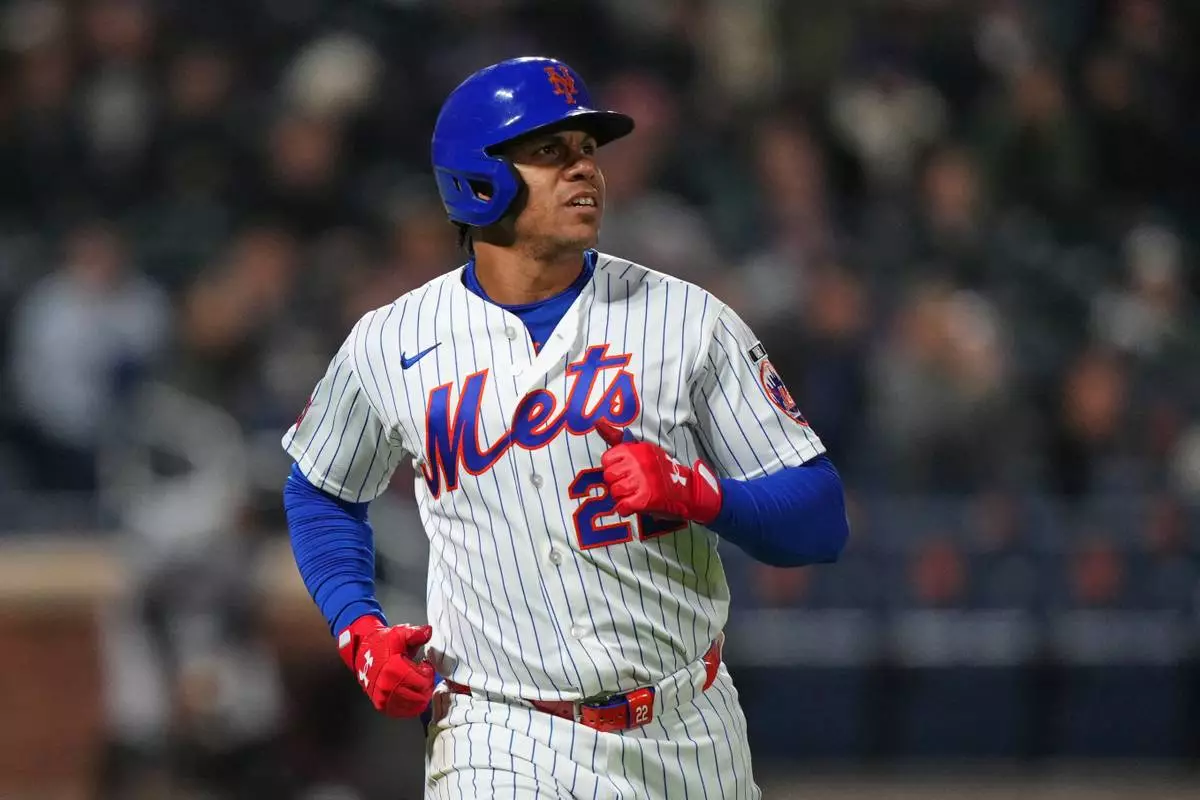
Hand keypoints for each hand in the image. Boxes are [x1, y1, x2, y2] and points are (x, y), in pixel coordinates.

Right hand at [337, 616, 434, 717]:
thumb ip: (416, 633)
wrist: (362, 652)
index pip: (423, 681)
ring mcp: (384, 698)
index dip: (428, 673)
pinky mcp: (381, 705)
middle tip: (423, 675)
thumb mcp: (400, 634)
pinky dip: (412, 705)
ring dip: (420, 695)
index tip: (424, 666)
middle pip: (420, 695)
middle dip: (426, 685)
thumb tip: (428, 631)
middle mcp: (387, 686)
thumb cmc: (383, 643)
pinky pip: (403, 712)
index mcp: (393, 669)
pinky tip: (411, 693)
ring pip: (413, 706)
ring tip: (417, 683)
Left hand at [595, 421, 722, 523]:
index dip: (614, 468)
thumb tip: (597, 422)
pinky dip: (626, 509)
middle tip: (632, 485)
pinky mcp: (646, 499)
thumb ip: (617, 439)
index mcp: (636, 449)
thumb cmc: (660, 471)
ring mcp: (642, 480)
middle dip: (617, 484)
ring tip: (635, 494)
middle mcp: (638, 462)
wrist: (687, 491)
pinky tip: (636, 505)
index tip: (626, 471)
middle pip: (609, 477)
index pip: (607, 459)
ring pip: (615, 492)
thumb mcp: (641, 450)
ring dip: (623, 497)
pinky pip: (622, 506)